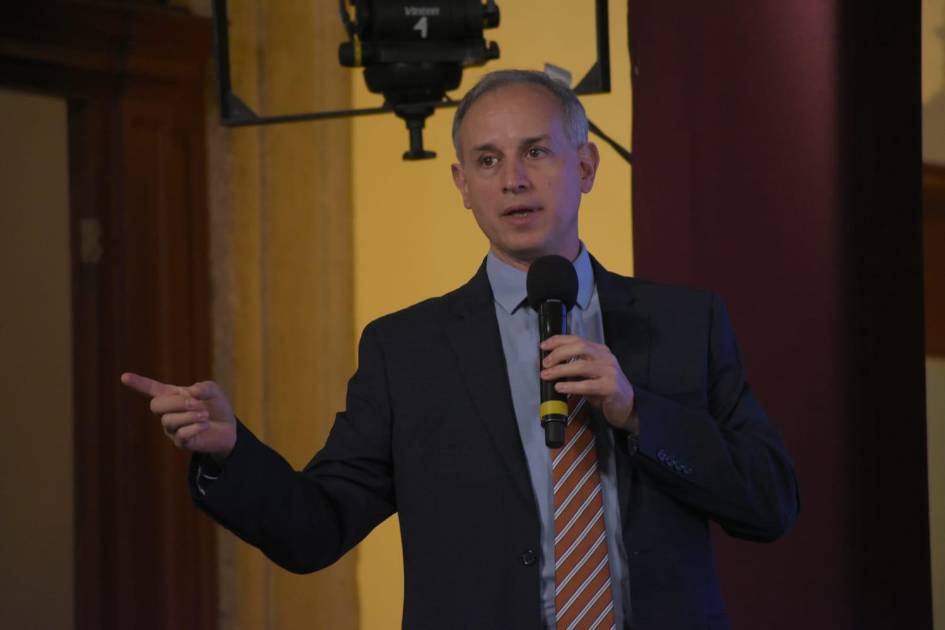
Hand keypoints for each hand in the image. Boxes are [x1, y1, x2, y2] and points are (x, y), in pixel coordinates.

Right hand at [120, 372, 236, 459]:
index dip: (138, 383)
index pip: (151, 389)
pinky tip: (205, 425)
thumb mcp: (213, 391)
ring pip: (168, 421)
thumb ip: (203, 387)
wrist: (228, 429)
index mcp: (173, 396)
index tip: (124, 377)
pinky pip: (180, 435)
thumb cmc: (216, 407)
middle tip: (196, 403)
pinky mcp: (181, 442)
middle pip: (156, 405)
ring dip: (189, 415)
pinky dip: (195, 427)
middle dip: (176, 402)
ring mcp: (173, 429)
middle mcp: (168, 412)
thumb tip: (191, 392)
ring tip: (204, 415)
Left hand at [539, 335, 638, 432]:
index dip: (558, 341)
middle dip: (558, 354)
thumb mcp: (590, 373)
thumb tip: (551, 363)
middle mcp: (606, 358)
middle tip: (546, 363)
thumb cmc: (606, 389)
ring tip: (548, 375)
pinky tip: (560, 387)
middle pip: (579, 347)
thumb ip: (575, 366)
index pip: (577, 339)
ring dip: (561, 370)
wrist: (627, 406)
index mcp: (600, 351)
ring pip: (581, 366)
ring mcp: (610, 372)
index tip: (544, 346)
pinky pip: (587, 385)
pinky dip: (571, 386)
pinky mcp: (610, 387)